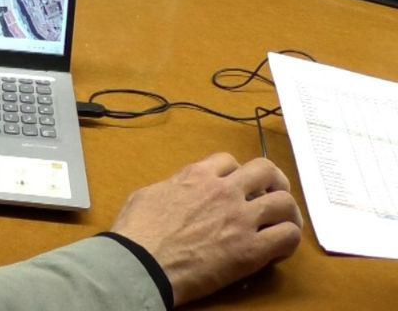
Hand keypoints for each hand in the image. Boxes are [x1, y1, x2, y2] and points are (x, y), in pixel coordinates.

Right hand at [110, 153, 302, 306]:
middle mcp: (224, 191)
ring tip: (282, 225)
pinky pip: (288, 236)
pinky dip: (287, 241)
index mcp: (197, 176)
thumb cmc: (136, 232)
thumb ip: (172, 186)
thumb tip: (178, 190)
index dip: (235, 172)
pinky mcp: (251, 249)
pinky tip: (277, 250)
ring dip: (286, 212)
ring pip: (285, 202)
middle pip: (266, 170)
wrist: (140, 263)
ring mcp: (240, 219)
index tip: (234, 187)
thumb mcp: (148, 194)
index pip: (229, 161)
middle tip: (271, 197)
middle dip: (273, 182)